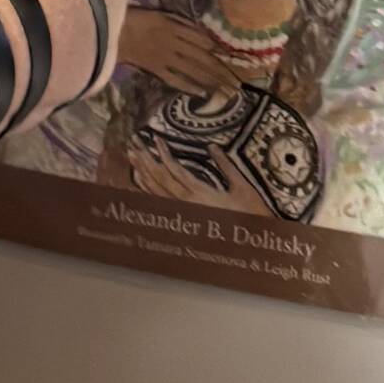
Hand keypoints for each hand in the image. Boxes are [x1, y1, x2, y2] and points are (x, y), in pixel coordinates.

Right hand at [114, 8, 244, 99]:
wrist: (110, 32)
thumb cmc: (132, 18)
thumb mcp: (157, 13)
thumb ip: (178, 21)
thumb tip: (201, 33)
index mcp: (174, 28)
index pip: (202, 40)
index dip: (218, 49)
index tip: (232, 57)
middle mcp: (174, 44)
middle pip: (202, 58)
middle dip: (221, 70)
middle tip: (237, 83)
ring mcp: (165, 59)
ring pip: (193, 71)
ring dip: (211, 81)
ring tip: (226, 91)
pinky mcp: (155, 69)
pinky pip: (175, 80)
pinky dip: (188, 87)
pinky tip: (201, 94)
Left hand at [129, 134, 272, 214]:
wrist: (251, 244)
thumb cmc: (251, 213)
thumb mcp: (242, 187)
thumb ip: (226, 166)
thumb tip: (212, 146)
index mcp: (201, 193)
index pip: (175, 170)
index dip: (163, 153)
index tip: (156, 138)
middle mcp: (187, 202)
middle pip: (160, 178)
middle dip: (146, 159)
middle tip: (134, 142)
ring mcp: (183, 211)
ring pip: (156, 190)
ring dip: (143, 172)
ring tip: (132, 155)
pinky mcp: (184, 217)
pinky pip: (159, 201)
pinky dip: (147, 188)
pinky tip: (138, 178)